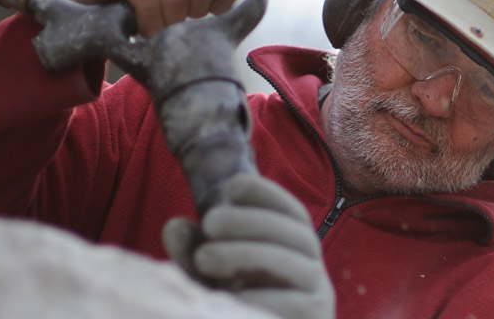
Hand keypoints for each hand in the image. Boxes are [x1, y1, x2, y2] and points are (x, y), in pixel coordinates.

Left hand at [163, 173, 334, 318]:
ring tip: (204, 257)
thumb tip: (175, 227)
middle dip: (249, 221)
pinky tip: (229, 294)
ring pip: (289, 266)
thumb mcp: (212, 277)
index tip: (233, 186)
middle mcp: (314, 268)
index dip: (267, 193)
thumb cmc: (236, 307)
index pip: (293, 213)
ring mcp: (318, 297)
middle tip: (210, 222)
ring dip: (244, 256)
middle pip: (293, 233)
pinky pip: (288, 304)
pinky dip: (255, 296)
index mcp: (297, 251)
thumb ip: (194, 252)